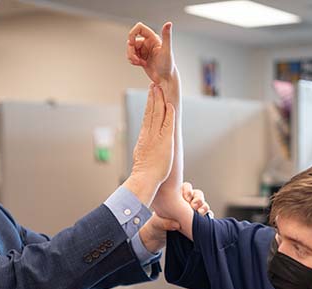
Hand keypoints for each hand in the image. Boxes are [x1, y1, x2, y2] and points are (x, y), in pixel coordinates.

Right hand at [123, 84, 174, 205]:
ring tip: (159, 89)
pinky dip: (169, 114)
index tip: (149, 96)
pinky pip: (167, 124)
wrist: (144, 179)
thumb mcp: (141, 157)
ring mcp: (156, 137)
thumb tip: (142, 149)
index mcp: (143, 138)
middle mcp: (148, 135)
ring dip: (159, 101)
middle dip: (152, 98)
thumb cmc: (144, 174)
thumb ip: (143, 149)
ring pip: (157, 114)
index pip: (146, 118)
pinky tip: (170, 105)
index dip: (148, 106)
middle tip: (153, 86)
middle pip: (150, 112)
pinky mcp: (164, 141)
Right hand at [127, 22, 175, 84]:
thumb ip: (167, 36)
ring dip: (131, 56)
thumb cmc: (168, 66)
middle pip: (132, 40)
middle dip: (131, 50)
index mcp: (153, 38)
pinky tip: (140, 64)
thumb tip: (168, 23)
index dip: (132, 34)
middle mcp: (148, 43)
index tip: (132, 43)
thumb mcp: (167, 50)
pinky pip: (131, 56)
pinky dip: (132, 60)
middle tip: (137, 59)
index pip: (139, 28)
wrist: (166, 79)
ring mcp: (144, 50)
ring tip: (139, 63)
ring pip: (130, 48)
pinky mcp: (142, 58)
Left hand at [139, 182, 211, 252]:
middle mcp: (186, 202)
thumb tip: (176, 225)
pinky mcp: (198, 221)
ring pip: (203, 204)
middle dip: (198, 199)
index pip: (186, 187)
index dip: (188, 190)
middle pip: (197, 194)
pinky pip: (207, 216)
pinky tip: (206, 219)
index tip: (186, 198)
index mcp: (176, 196)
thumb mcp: (156, 224)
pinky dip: (208, 217)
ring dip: (204, 207)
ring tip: (200, 213)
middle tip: (194, 206)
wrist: (158, 237)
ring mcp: (193, 211)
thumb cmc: (156, 226)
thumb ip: (164, 223)